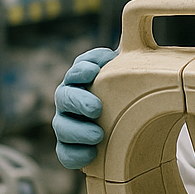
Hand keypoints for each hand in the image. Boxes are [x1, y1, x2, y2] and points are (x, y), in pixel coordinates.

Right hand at [52, 47, 117, 168]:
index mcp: (81, 80)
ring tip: (99, 135)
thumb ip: (126, 58)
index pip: (77, 70)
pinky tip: (92, 154)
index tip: (93, 71)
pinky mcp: (70, 148)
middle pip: (65, 98)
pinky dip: (76, 155)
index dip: (82, 70)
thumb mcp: (128, 74)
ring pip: (62, 127)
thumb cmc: (124, 92)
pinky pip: (65, 153)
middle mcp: (69, 100)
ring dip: (78, 131)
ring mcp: (67, 124)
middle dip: (79, 102)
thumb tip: (132, 38)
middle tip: (97, 108)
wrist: (127, 123)